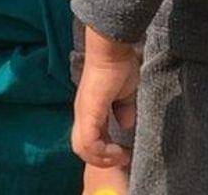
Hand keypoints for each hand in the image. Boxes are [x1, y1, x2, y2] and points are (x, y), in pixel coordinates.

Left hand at [72, 27, 138, 169]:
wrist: (111, 48)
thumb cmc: (118, 65)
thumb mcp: (125, 93)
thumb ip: (124, 109)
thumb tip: (125, 123)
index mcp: (90, 109)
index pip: (89, 139)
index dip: (105, 151)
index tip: (124, 151)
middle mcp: (82, 113)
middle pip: (82, 148)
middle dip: (102, 158)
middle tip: (122, 157)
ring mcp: (83, 113)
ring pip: (82, 148)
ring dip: (102, 158)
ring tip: (121, 155)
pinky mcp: (88, 112)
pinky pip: (88, 142)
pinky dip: (102, 152)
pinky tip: (118, 150)